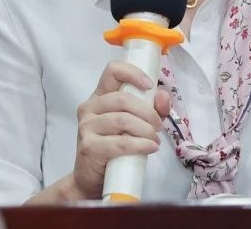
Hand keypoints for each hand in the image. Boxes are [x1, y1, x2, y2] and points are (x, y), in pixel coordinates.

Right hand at [71, 61, 170, 199]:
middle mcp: (89, 107)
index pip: (112, 70)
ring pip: (122, 120)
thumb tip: (163, 96)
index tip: (150, 85)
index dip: (133, 73)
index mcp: (100, 96)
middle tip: (158, 127)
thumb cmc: (116, 147)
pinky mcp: (89, 146)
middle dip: (148, 112)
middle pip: (122, 98)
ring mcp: (86, 127)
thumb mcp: (138, 124)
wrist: (93, 179)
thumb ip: (153, 109)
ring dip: (145, 130)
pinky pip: (120, 142)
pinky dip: (141, 145)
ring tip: (154, 140)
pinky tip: (150, 148)